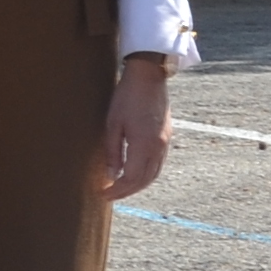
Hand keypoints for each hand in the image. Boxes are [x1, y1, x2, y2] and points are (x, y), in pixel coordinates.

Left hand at [100, 52, 171, 199]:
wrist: (148, 76)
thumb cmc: (127, 96)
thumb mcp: (113, 124)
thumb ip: (113, 152)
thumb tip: (111, 175)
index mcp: (144, 144)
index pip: (131, 178)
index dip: (117, 190)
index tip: (103, 193)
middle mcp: (158, 147)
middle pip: (144, 180)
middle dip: (127, 191)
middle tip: (110, 195)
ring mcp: (165, 142)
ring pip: (154, 174)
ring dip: (138, 185)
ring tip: (121, 187)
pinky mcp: (166, 136)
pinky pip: (158, 164)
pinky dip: (146, 174)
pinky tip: (134, 173)